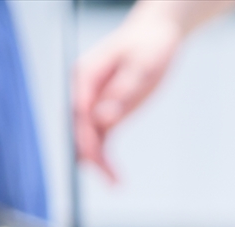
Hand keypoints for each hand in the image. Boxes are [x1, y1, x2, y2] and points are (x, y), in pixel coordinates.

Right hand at [71, 2, 200, 181]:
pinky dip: (105, 158)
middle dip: (90, 155)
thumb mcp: (143, 66)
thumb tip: (103, 117)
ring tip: (116, 183)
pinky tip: (116, 177)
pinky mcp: (106, 113)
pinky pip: (100, 140)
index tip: (94, 158)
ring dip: (97, 162)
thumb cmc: (150, 46)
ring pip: (87, 138)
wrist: (156, 36)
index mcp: (86, 75)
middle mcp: (84, 90)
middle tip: (109, 178)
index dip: (84, 137)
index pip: (79, 112)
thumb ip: (123, 91)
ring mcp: (93, 103)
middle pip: (78, 129)